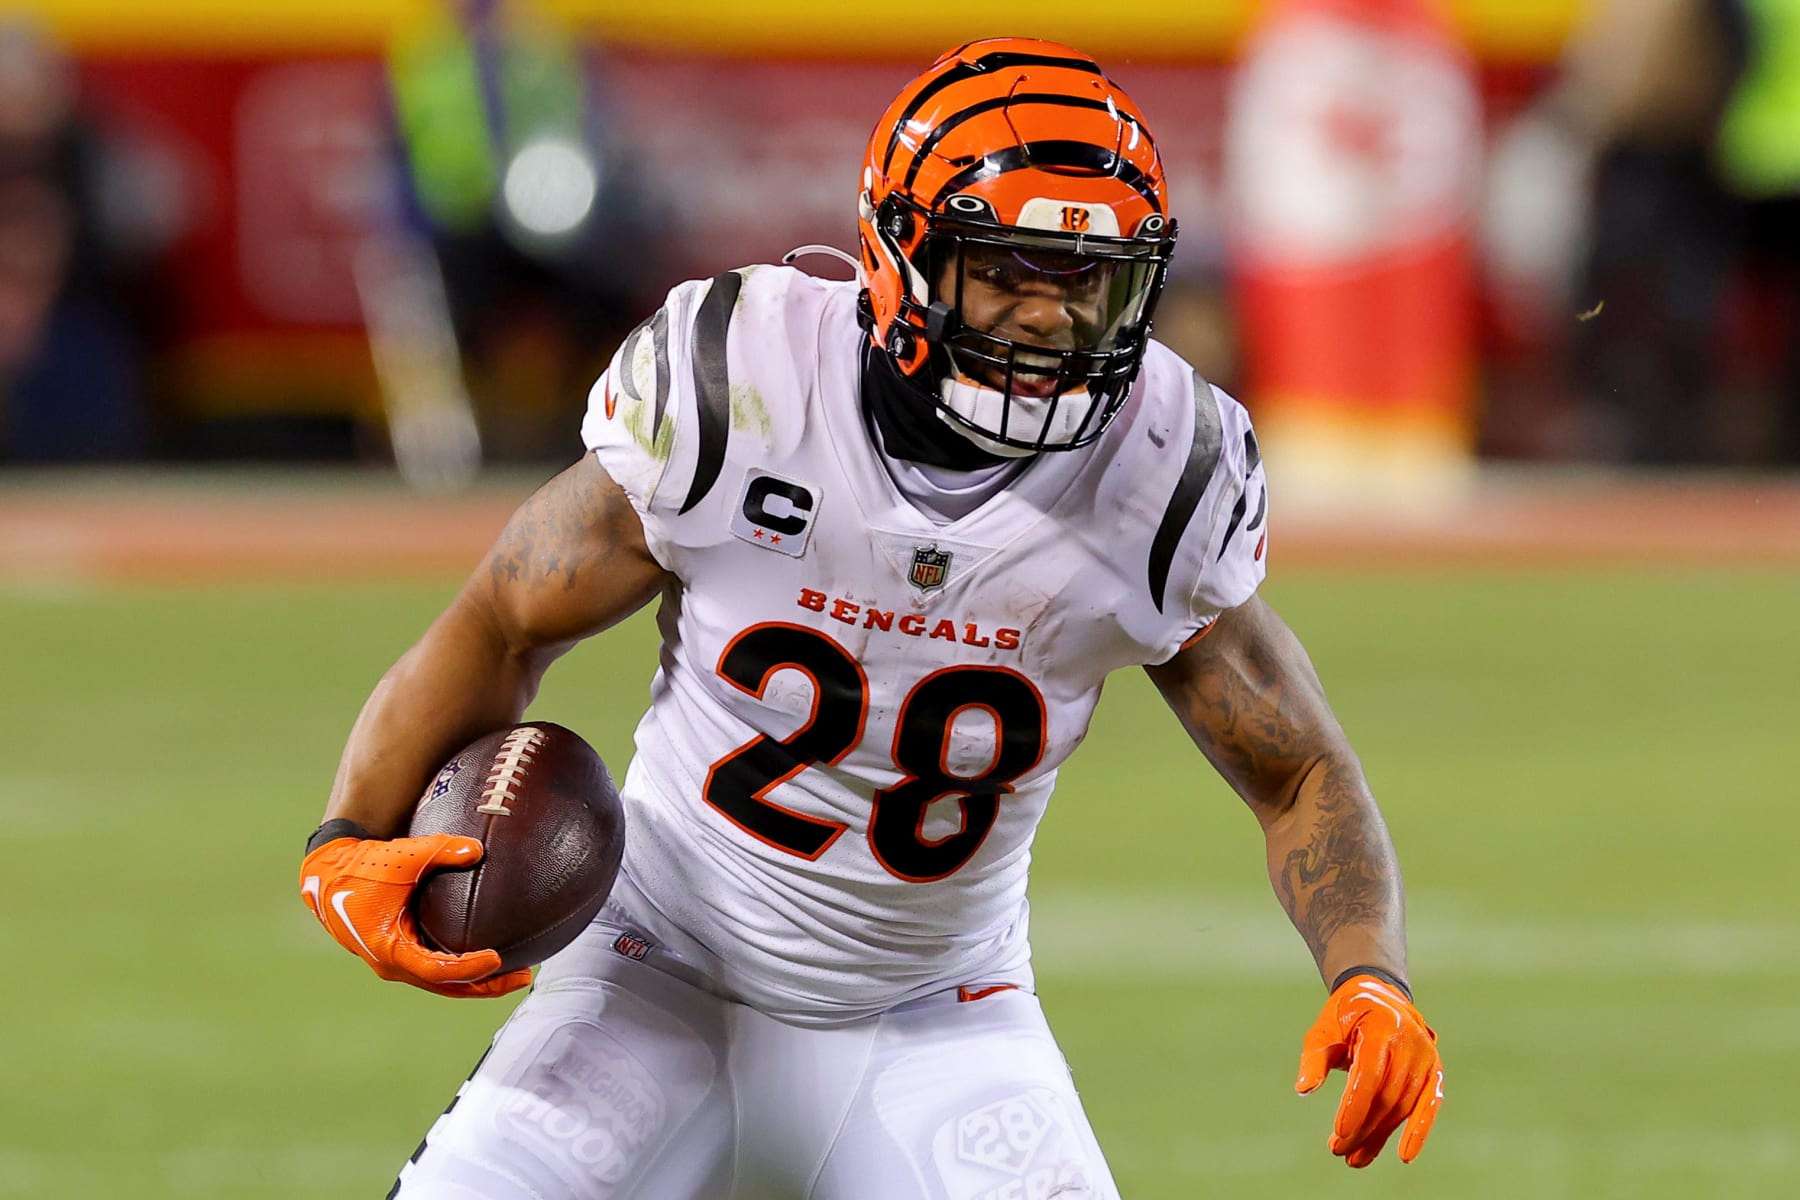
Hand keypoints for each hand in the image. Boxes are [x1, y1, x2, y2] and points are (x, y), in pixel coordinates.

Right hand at [299, 833, 532, 997]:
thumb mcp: (402, 855)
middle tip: (524, 976)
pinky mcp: (400, 953)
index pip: (437, 970)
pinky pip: (436, 968)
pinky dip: (462, 968)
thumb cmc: (363, 865)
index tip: (497, 959)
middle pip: (447, 986)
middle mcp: (392, 963)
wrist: (328, 874)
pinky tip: (491, 957)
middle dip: (486, 986)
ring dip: (478, 981)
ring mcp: (395, 962)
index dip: (469, 969)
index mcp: (390, 948)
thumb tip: (478, 849)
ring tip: (518, 973)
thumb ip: (441, 849)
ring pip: (442, 982)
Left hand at [1296, 974, 1442, 1167]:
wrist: (1380, 996)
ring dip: (1379, 1136)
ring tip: (1353, 1158)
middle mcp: (1410, 1042)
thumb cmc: (1346, 1015)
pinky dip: (1418, 1131)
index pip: (1369, 1074)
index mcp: (1381, 1026)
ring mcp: (1426, 1057)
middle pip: (1386, 1095)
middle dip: (1362, 1127)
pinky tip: (1405, 1155)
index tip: (1339, 1132)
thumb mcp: (1324, 1029)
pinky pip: (1428, 1106)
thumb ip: (1315, 1058)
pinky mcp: (1434, 1071)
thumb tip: (1303, 1090)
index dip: (1355, 1105)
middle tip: (1337, 1150)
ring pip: (1403, 1106)